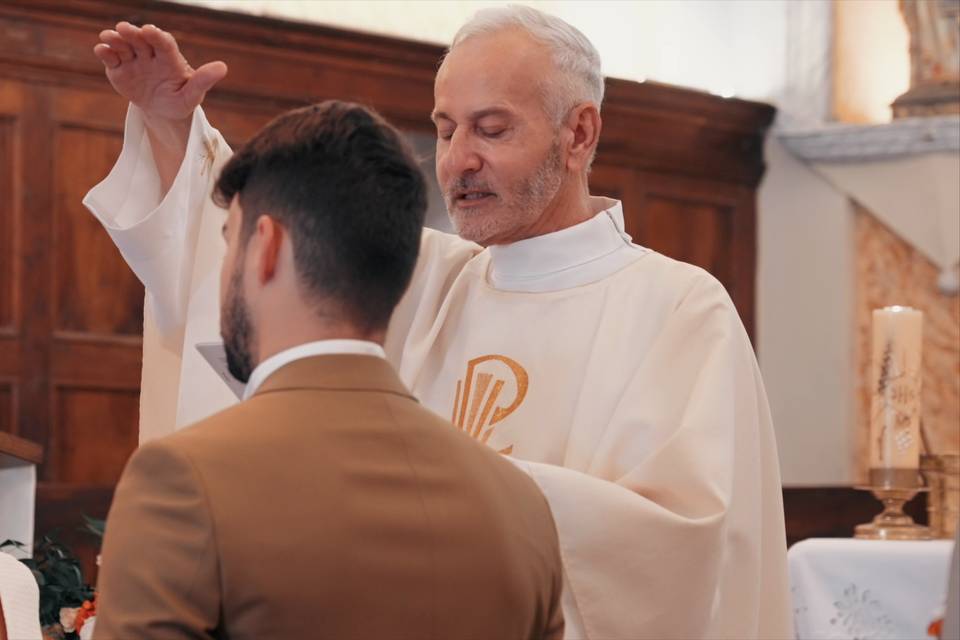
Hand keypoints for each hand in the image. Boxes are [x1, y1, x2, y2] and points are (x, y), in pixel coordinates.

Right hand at [93, 22, 226, 122]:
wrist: (161, 112)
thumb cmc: (180, 101)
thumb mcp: (192, 95)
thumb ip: (203, 81)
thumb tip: (222, 67)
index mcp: (170, 58)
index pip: (164, 43)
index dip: (157, 36)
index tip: (149, 31)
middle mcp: (150, 54)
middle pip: (141, 40)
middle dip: (133, 33)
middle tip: (124, 28)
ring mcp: (133, 60)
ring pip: (123, 45)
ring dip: (115, 39)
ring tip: (108, 37)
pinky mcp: (118, 69)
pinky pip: (111, 58)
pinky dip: (105, 53)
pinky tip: (101, 50)